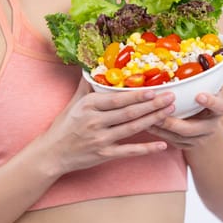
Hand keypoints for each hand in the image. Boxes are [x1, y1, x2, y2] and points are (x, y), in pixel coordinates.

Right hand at [42, 78, 175, 173]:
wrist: (51, 153)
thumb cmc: (63, 126)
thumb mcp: (73, 103)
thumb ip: (86, 86)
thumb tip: (93, 67)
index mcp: (88, 106)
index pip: (117, 99)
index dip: (137, 95)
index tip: (154, 89)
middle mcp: (95, 121)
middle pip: (129, 112)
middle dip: (152, 104)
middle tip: (170, 97)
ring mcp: (100, 139)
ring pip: (132, 128)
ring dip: (153, 120)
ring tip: (170, 112)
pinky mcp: (104, 154)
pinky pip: (129, 151)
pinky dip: (147, 148)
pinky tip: (162, 144)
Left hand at [146, 53, 222, 149]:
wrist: (205, 126)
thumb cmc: (207, 100)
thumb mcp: (215, 87)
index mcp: (218, 111)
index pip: (219, 107)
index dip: (210, 102)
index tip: (198, 95)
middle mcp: (208, 128)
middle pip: (193, 129)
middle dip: (175, 121)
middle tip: (161, 110)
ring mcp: (196, 139)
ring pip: (177, 136)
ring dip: (161, 126)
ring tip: (147, 115)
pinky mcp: (183, 145)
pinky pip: (168, 140)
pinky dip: (156, 132)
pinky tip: (144, 122)